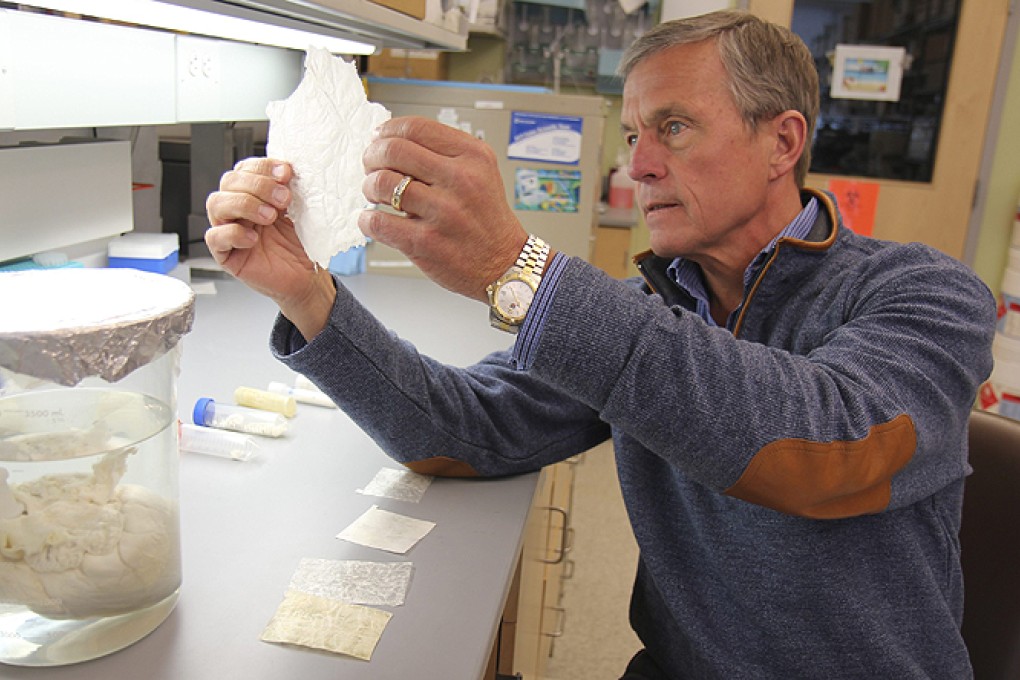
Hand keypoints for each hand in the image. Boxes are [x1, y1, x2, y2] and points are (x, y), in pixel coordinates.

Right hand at [205, 158, 335, 339]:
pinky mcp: (225, 254)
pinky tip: (253, 238)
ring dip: (245, 204)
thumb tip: (288, 169)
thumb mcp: (301, 212)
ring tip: (270, 217)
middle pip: (229, 181)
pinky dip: (233, 233)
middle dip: (258, 185)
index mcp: (255, 195)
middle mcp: (238, 209)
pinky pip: (214, 237)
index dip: (262, 167)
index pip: (245, 169)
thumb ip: (291, 190)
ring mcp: (229, 230)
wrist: (307, 278)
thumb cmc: (301, 245)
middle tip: (283, 198)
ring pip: (217, 203)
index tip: (286, 172)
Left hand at [360, 116, 528, 300]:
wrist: (504, 264)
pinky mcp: (425, 242)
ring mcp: (442, 212)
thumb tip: (393, 140)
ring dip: (368, 186)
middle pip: (393, 150)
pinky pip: (379, 222)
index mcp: (473, 157)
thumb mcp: (481, 173)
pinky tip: (373, 219)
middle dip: (372, 156)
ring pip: (382, 183)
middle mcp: (460, 180)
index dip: (388, 130)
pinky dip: (367, 220)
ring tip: (374, 194)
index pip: (416, 127)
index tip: (379, 138)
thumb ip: (444, 153)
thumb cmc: (486, 220)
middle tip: (370, 166)